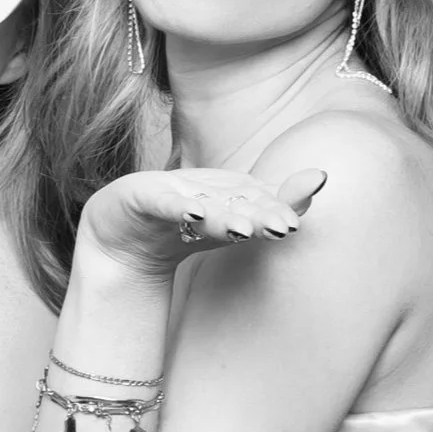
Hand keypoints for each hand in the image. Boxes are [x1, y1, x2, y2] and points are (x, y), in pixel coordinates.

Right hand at [75, 166, 327, 281]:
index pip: (262, 203)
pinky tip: (195, 214)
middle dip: (261, 214)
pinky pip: (166, 202)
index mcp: (229, 197)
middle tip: (285, 227)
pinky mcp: (145, 198)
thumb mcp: (226, 226)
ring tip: (243, 228)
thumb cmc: (180, 227)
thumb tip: (310, 204)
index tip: (300, 222)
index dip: (281, 209)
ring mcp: (175, 193)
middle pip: (238, 204)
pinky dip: (180, 206)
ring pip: (205, 205)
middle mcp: (207, 192)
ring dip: (224, 215)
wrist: (123, 239)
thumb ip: (269, 215)